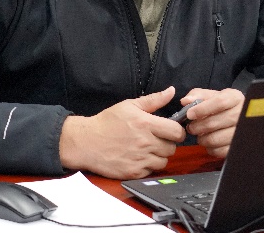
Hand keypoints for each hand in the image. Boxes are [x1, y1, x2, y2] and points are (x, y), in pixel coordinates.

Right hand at [59, 86, 185, 178]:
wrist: (87, 142)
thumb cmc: (107, 122)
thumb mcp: (129, 105)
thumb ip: (153, 100)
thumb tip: (171, 91)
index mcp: (146, 124)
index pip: (177, 132)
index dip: (177, 131)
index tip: (171, 130)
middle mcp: (145, 143)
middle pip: (172, 148)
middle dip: (167, 143)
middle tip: (157, 139)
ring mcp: (140, 159)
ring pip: (164, 161)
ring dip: (159, 156)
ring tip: (147, 149)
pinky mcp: (133, 172)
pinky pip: (151, 171)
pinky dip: (148, 166)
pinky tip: (138, 157)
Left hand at [179, 88, 244, 157]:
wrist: (237, 119)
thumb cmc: (222, 106)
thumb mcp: (211, 96)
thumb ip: (197, 95)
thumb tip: (186, 101)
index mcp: (235, 98)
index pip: (219, 102)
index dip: (202, 109)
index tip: (189, 114)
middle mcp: (241, 114)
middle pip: (214, 122)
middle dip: (197, 126)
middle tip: (191, 127)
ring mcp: (242, 132)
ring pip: (214, 139)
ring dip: (202, 138)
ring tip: (200, 134)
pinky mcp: (238, 146)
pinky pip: (218, 151)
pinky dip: (209, 148)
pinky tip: (209, 141)